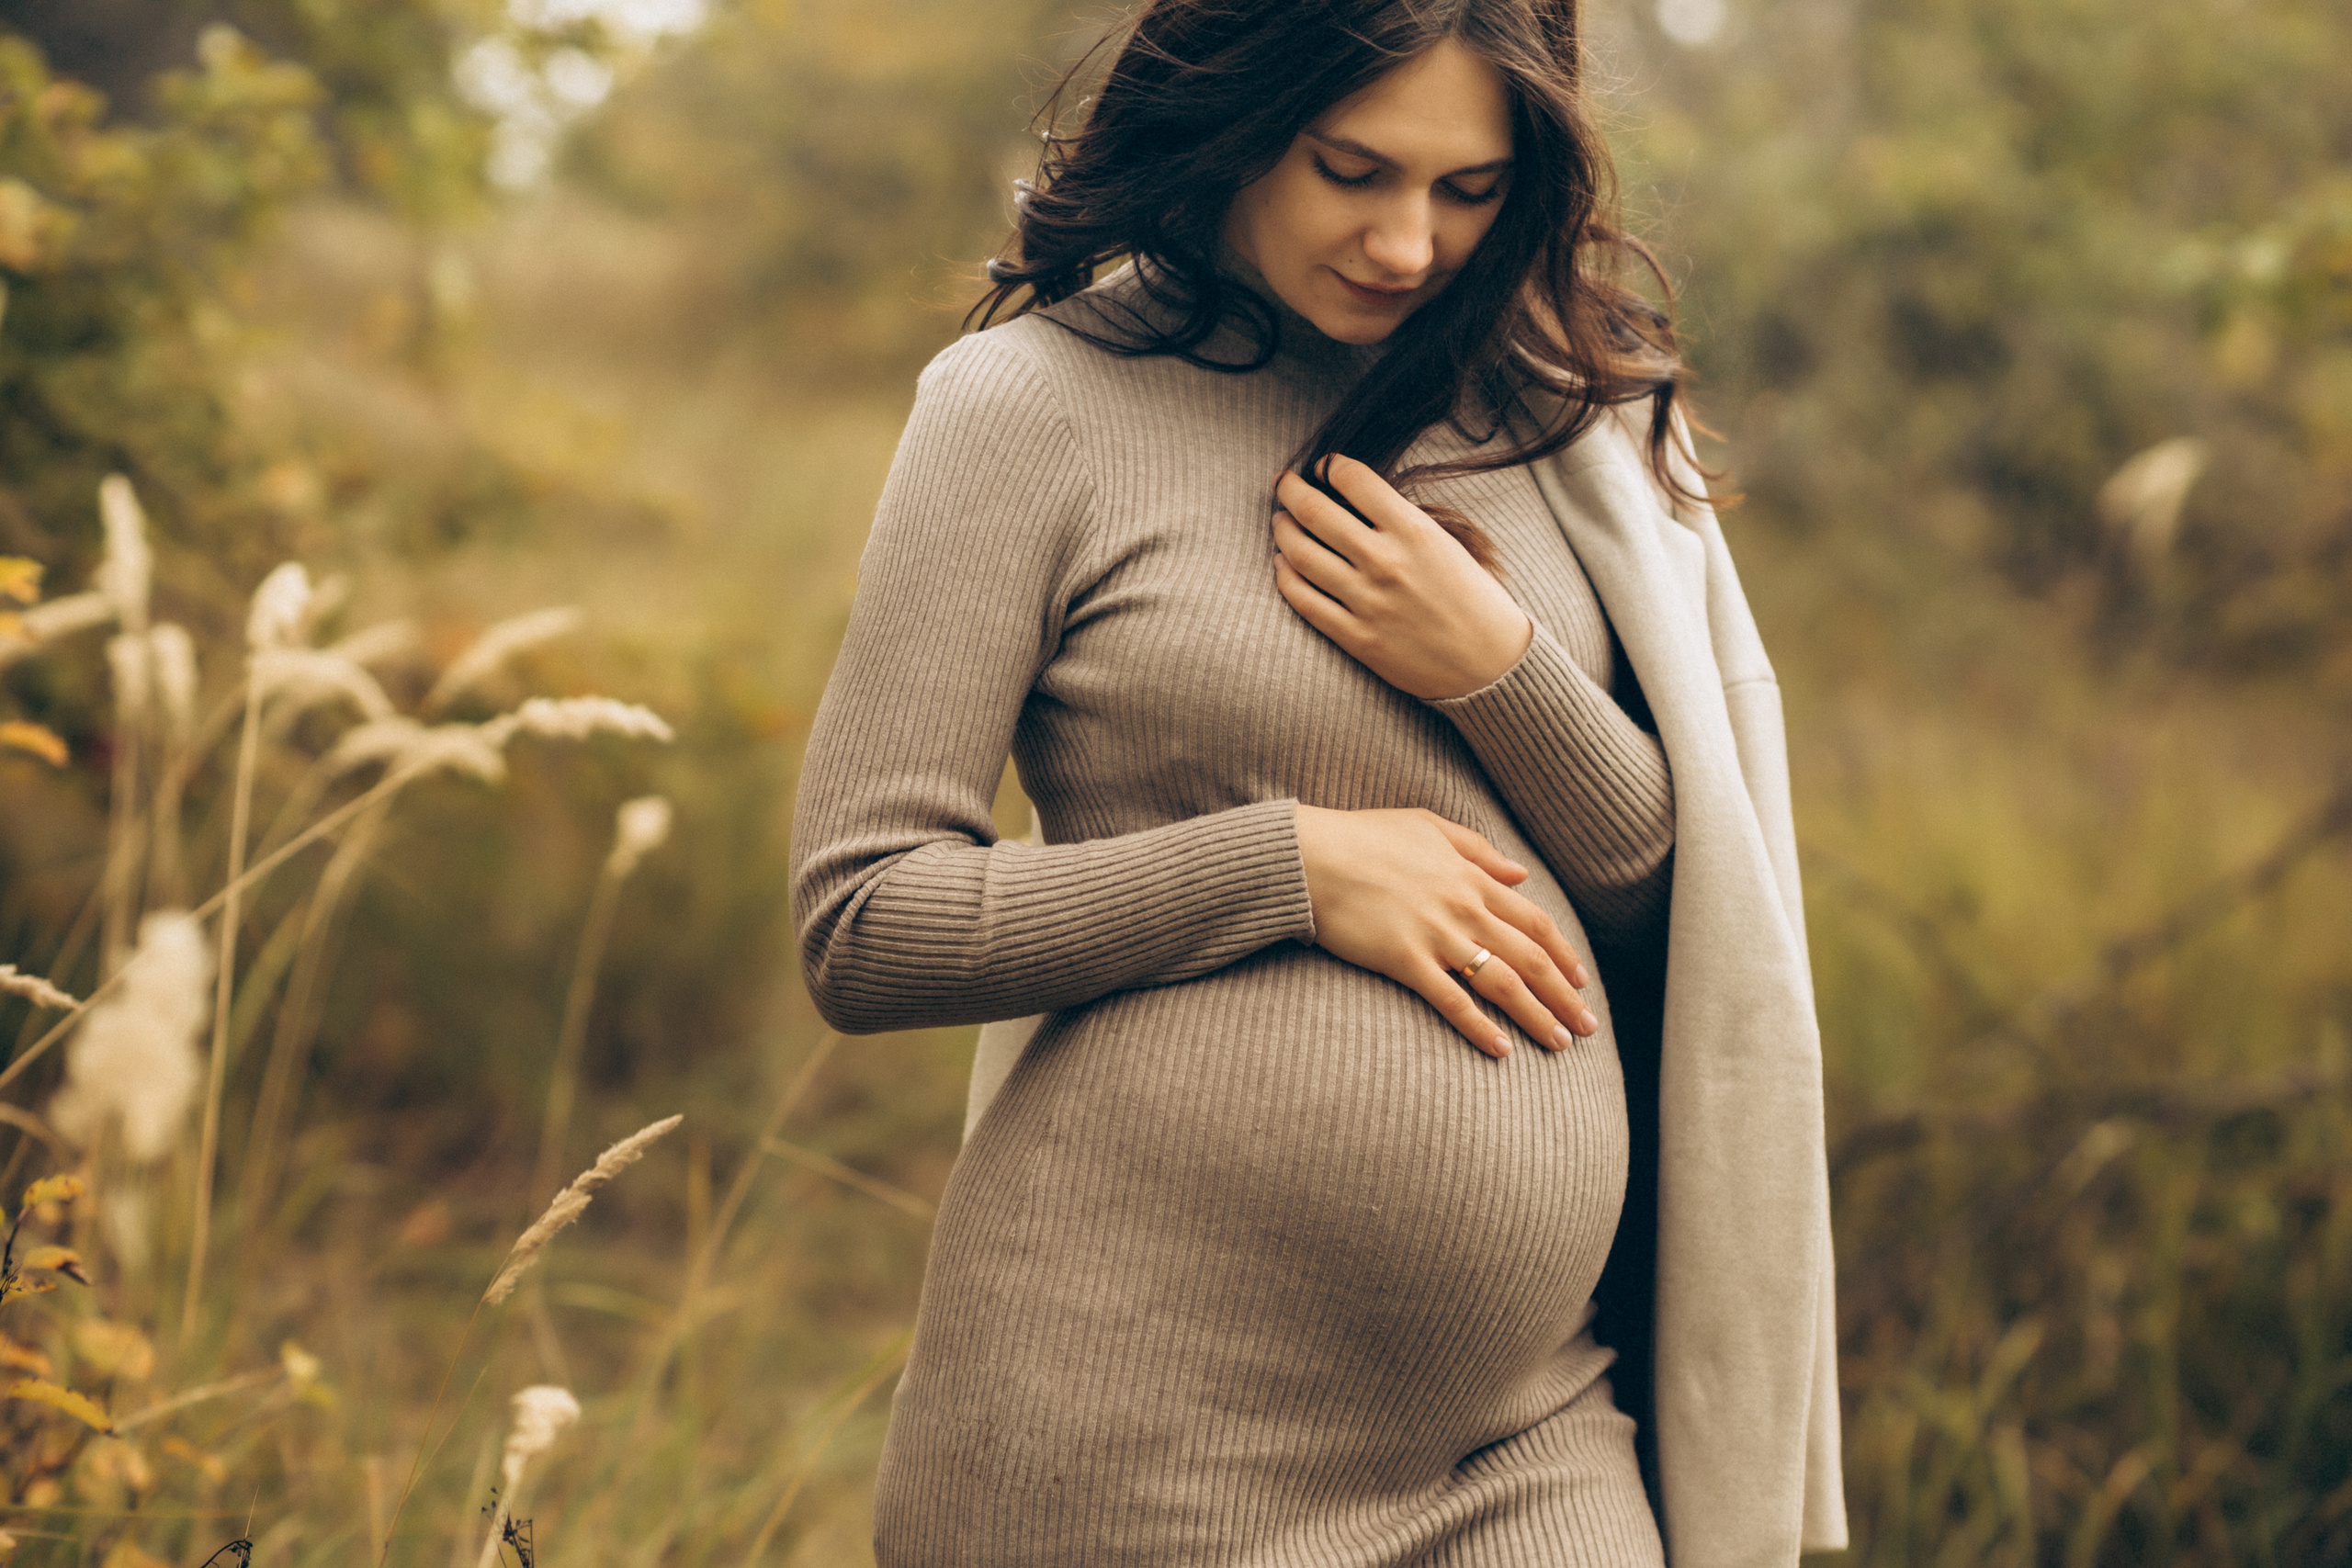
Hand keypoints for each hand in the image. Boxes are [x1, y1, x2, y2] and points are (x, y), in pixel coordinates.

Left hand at [1272, 457, 1531, 699]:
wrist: (1491, 664)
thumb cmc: (1473, 599)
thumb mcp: (1446, 544)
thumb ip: (1401, 521)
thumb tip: (1353, 499)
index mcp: (1414, 531)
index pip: (1354, 479)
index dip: (1330, 465)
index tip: (1323, 465)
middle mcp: (1386, 562)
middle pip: (1315, 511)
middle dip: (1291, 490)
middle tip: (1283, 483)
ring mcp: (1368, 601)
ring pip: (1300, 554)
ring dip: (1283, 530)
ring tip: (1280, 521)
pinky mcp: (1356, 637)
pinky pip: (1304, 601)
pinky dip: (1285, 577)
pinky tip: (1283, 564)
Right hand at [1295, 804, 1599, 1058]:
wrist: (1310, 856)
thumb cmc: (1363, 836)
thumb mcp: (1427, 826)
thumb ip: (1478, 849)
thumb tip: (1521, 872)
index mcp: (1472, 878)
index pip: (1535, 922)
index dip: (1564, 955)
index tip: (1581, 982)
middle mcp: (1464, 908)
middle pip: (1530, 958)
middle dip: (1564, 996)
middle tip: (1587, 1027)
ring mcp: (1436, 935)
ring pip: (1501, 982)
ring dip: (1536, 1016)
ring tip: (1560, 1043)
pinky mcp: (1404, 959)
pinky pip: (1451, 1000)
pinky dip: (1479, 1027)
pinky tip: (1501, 1050)